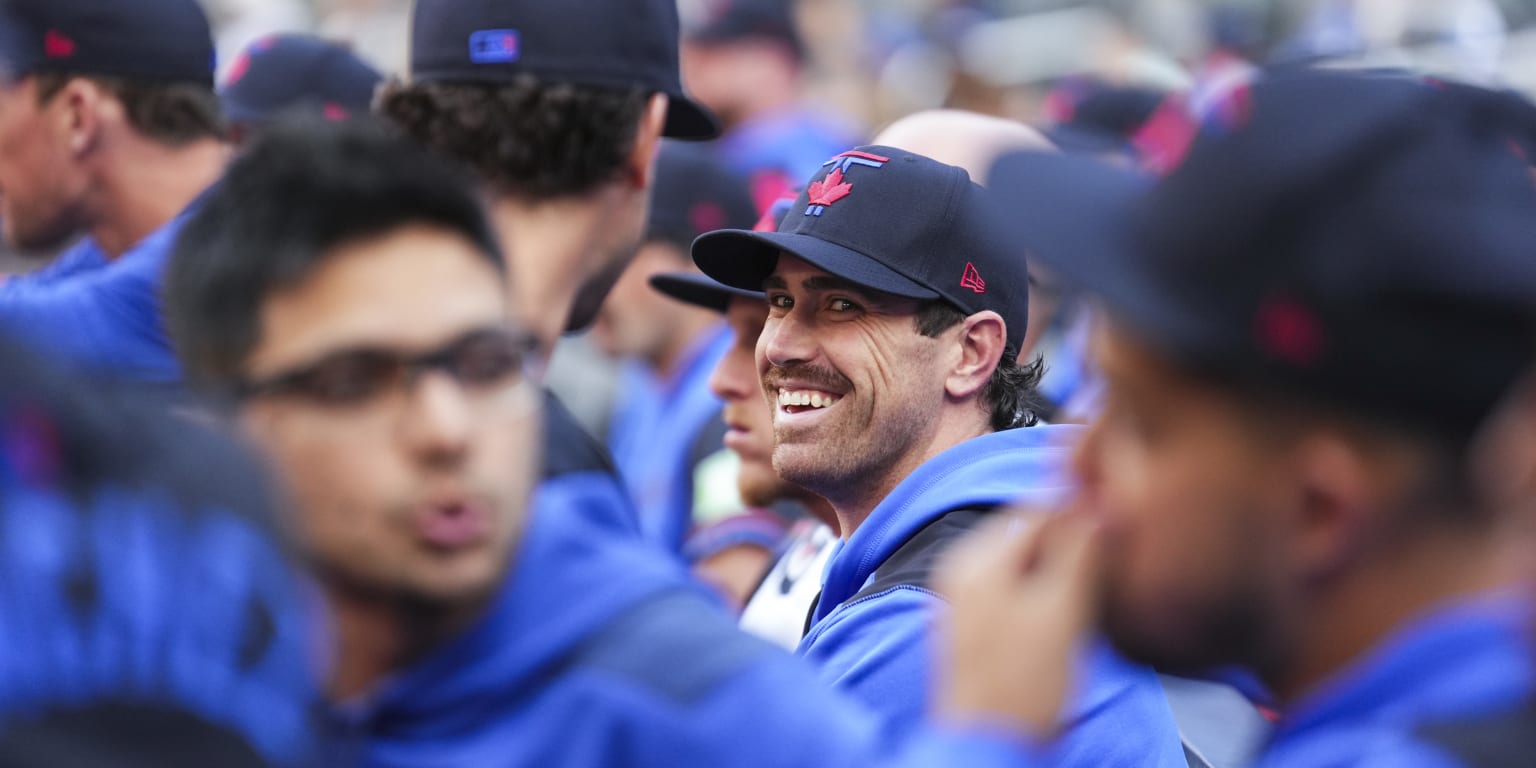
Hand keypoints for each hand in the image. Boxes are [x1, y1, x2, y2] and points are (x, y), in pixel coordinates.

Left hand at [931, 509, 1102, 738]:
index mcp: (976, 560)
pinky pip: (1018, 592)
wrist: (990, 751)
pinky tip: (1068, 624)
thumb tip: (1097, 502)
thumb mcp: (1060, 611)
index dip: (1082, 513)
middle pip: (1030, 536)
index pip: (1038, 510)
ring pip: (1028, 565)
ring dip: (1063, 575)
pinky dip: (1047, 598)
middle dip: (1072, 547)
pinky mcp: (978, 628)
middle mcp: (963, 572)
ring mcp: (966, 601)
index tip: (1117, 528)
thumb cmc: (1022, 688)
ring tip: (1086, 606)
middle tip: (1105, 573)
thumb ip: (1077, 552)